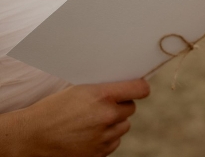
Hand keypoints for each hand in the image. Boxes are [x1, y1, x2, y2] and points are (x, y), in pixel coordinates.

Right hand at [2, 79, 149, 156]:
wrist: (31, 136)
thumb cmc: (52, 109)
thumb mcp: (79, 90)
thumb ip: (104, 89)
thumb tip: (126, 86)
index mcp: (101, 96)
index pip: (139, 89)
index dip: (140, 88)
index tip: (139, 88)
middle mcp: (106, 116)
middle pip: (131, 108)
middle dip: (120, 106)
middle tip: (103, 106)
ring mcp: (103, 137)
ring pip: (124, 126)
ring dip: (114, 123)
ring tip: (92, 121)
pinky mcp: (98, 153)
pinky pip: (114, 142)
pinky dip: (106, 139)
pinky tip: (89, 134)